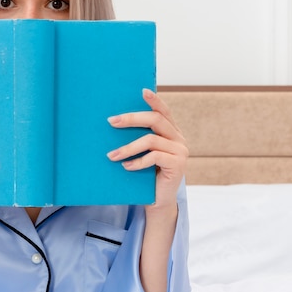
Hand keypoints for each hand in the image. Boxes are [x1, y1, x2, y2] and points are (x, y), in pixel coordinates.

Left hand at [106, 88, 187, 208]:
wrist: (157, 201)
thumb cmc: (145, 175)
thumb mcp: (141, 153)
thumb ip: (137, 138)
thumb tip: (114, 122)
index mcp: (171, 132)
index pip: (163, 111)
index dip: (154, 100)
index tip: (142, 91)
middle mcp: (178, 138)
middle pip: (155, 119)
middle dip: (131, 118)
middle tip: (111, 121)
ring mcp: (180, 151)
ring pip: (151, 140)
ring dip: (128, 147)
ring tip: (112, 155)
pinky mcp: (178, 164)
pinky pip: (155, 157)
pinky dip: (137, 162)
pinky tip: (126, 167)